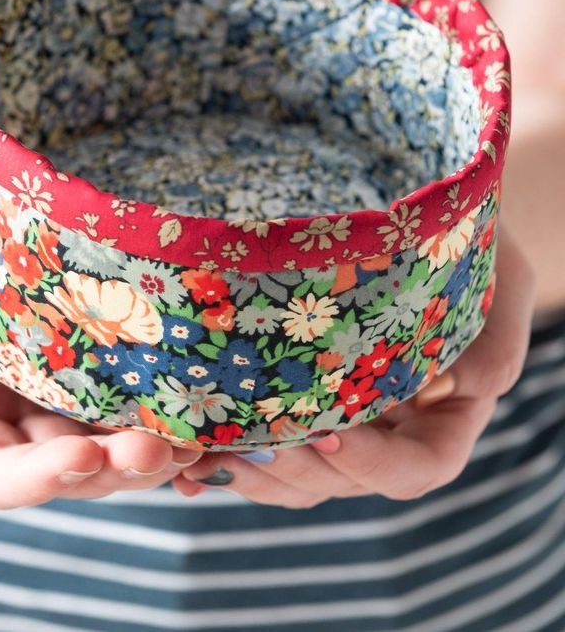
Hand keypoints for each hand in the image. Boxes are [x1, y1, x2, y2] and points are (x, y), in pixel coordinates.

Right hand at [0, 140, 199, 508]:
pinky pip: (133, 378)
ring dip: (157, 444)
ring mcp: (58, 373)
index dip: (41, 478)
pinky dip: (169, 396)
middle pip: (72, 465)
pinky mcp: (93, 334)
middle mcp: (12, 404)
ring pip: (113, 431)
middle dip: (121, 468)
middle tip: (171, 445)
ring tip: (201, 429)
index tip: (87, 454)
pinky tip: (208, 392)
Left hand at [172, 225, 534, 507]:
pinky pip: (266, 436)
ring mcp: (342, 412)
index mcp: (445, 413)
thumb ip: (497, 336)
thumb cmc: (473, 237)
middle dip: (293, 471)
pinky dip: (227, 449)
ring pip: (298, 471)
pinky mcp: (297, 390)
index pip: (419, 468)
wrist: (420, 206)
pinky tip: (183, 449)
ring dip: (249, 472)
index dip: (373, 466)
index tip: (330, 435)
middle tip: (244, 445)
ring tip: (198, 456)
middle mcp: (391, 425)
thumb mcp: (504, 273)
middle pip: (345, 481)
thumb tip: (470, 387)